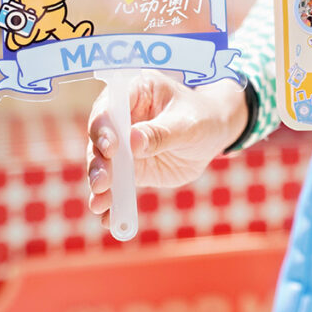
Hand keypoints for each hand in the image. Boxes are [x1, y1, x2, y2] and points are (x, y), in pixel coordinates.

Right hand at [86, 70, 247, 226]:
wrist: (214, 134)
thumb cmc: (203, 118)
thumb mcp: (188, 124)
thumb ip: (161, 133)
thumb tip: (132, 142)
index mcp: (134, 92)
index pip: (109, 109)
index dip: (105, 129)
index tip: (111, 150)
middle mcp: (120, 118)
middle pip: (98, 140)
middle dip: (98, 163)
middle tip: (102, 183)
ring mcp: (121, 145)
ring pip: (102, 165)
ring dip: (100, 186)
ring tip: (100, 205)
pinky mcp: (128, 168)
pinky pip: (116, 186)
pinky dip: (113, 203)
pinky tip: (111, 219)